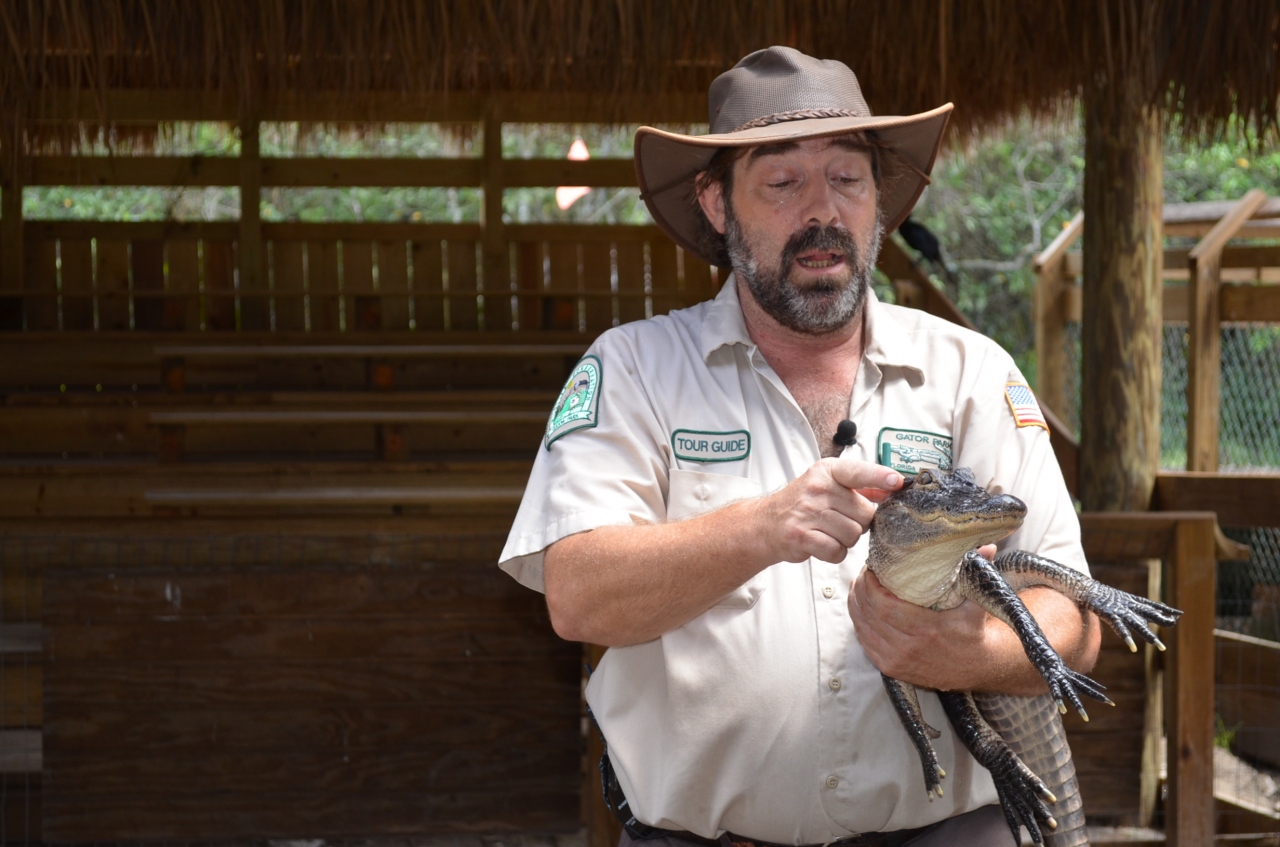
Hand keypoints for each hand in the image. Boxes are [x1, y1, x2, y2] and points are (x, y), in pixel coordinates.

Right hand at [754, 459, 901, 564]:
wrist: (765, 523)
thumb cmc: (800, 503)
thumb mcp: (826, 484)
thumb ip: (860, 486)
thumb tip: (892, 487)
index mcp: (826, 471)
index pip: (858, 472)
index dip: (880, 477)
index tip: (896, 482)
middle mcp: (817, 488)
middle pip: (864, 514)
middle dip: (858, 523)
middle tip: (839, 521)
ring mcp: (808, 512)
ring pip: (853, 535)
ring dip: (846, 540)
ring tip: (828, 532)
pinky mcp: (802, 536)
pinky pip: (837, 551)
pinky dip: (834, 553)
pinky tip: (822, 544)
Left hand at [848, 561, 998, 691]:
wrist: (979, 667)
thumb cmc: (975, 630)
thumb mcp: (979, 601)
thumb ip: (978, 571)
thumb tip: (987, 544)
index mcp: (927, 629)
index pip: (884, 606)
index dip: (870, 585)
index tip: (870, 568)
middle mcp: (908, 648)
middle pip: (869, 614)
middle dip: (861, 589)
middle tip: (863, 572)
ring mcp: (897, 661)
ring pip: (862, 628)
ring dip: (855, 604)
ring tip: (858, 585)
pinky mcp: (891, 669)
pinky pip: (864, 642)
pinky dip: (859, 623)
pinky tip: (860, 608)